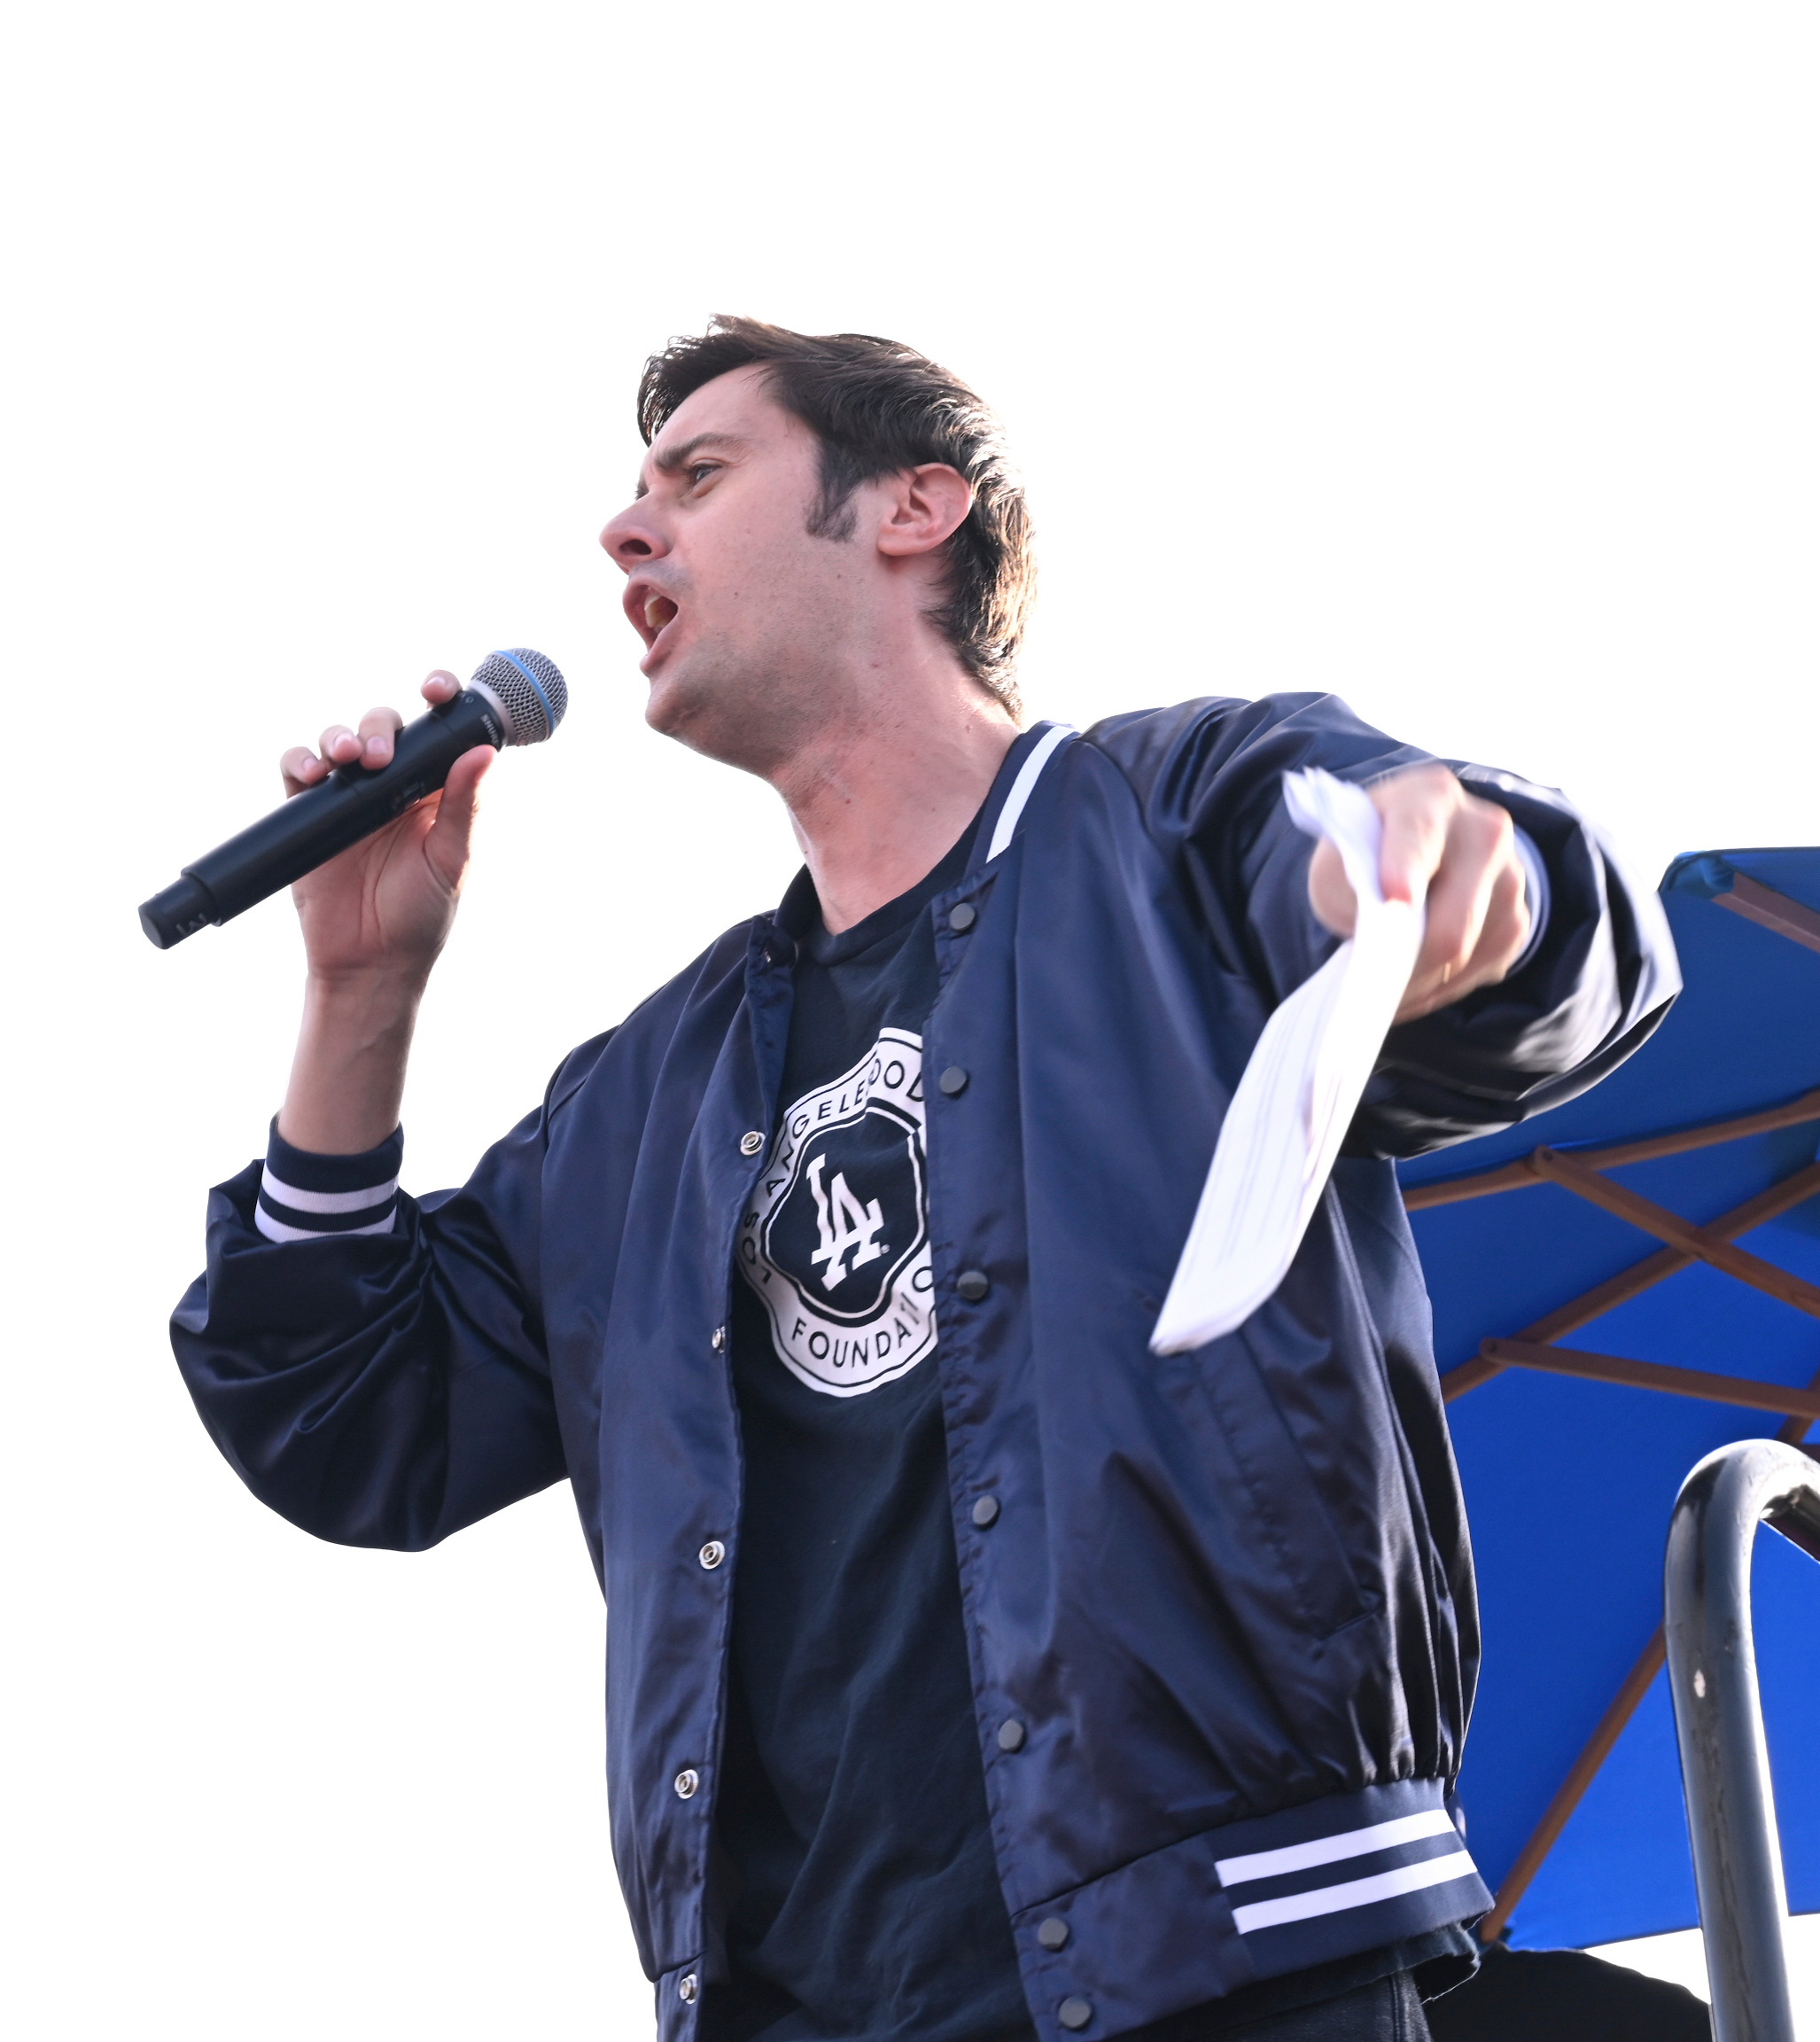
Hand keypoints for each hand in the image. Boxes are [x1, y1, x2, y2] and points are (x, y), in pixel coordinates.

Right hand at [279, 670, 494, 989]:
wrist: (368, 963)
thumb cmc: (420, 915)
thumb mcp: (452, 859)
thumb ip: (466, 805)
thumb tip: (486, 752)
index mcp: (436, 791)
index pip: (438, 732)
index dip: (439, 699)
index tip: (437, 687)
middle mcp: (393, 786)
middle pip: (384, 727)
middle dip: (381, 726)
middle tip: (380, 755)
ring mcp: (349, 797)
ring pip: (340, 740)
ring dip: (342, 737)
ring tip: (350, 760)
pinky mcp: (309, 813)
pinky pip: (298, 769)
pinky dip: (302, 760)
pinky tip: (313, 773)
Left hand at [1307, 763, 1530, 1023]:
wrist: (1411, 849)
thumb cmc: (1368, 853)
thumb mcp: (1338, 858)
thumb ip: (1351, 884)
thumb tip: (1380, 934)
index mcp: (1429, 798)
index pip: (1419, 835)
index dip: (1406, 869)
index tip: (1395, 897)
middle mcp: (1483, 830)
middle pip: (1450, 922)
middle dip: (1403, 965)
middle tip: (1365, 989)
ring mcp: (1510, 876)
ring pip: (1464, 955)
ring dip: (1416, 981)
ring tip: (1380, 981)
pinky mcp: (1517, 921)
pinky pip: (1477, 971)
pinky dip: (1436, 987)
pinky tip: (1410, 978)